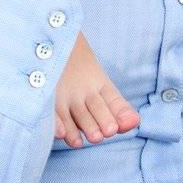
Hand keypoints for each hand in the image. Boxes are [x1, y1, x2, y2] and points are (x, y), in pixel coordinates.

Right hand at [53, 32, 139, 147]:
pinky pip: (51, 113)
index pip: (111, 99)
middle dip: (103, 119)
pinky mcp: (47, 100)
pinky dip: (55, 123)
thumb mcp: (102, 86)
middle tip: (110, 132)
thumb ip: (118, 108)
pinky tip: (61, 134)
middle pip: (95, 105)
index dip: (117, 111)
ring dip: (85, 125)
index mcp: (100, 83)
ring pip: (76, 112)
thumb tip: (135, 122)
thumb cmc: (84, 74)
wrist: (57, 45)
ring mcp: (65, 94)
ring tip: (95, 138)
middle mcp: (83, 89)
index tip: (118, 127)